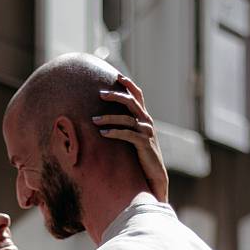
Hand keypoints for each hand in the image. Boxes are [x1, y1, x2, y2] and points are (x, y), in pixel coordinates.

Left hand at [94, 75, 168, 202]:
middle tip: (100, 94)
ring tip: (94, 120)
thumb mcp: (135, 137)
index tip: (117, 75)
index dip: (128, 84)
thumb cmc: (142, 156)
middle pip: (131, 102)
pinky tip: (103, 133)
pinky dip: (114, 132)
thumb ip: (127, 126)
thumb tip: (109, 119)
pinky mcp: (144, 143)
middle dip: (115, 96)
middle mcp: (147, 121)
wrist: (155, 174)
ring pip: (126, 118)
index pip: (138, 95)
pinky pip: (127, 134)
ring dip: (108, 118)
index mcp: (145, 117)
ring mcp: (146, 132)